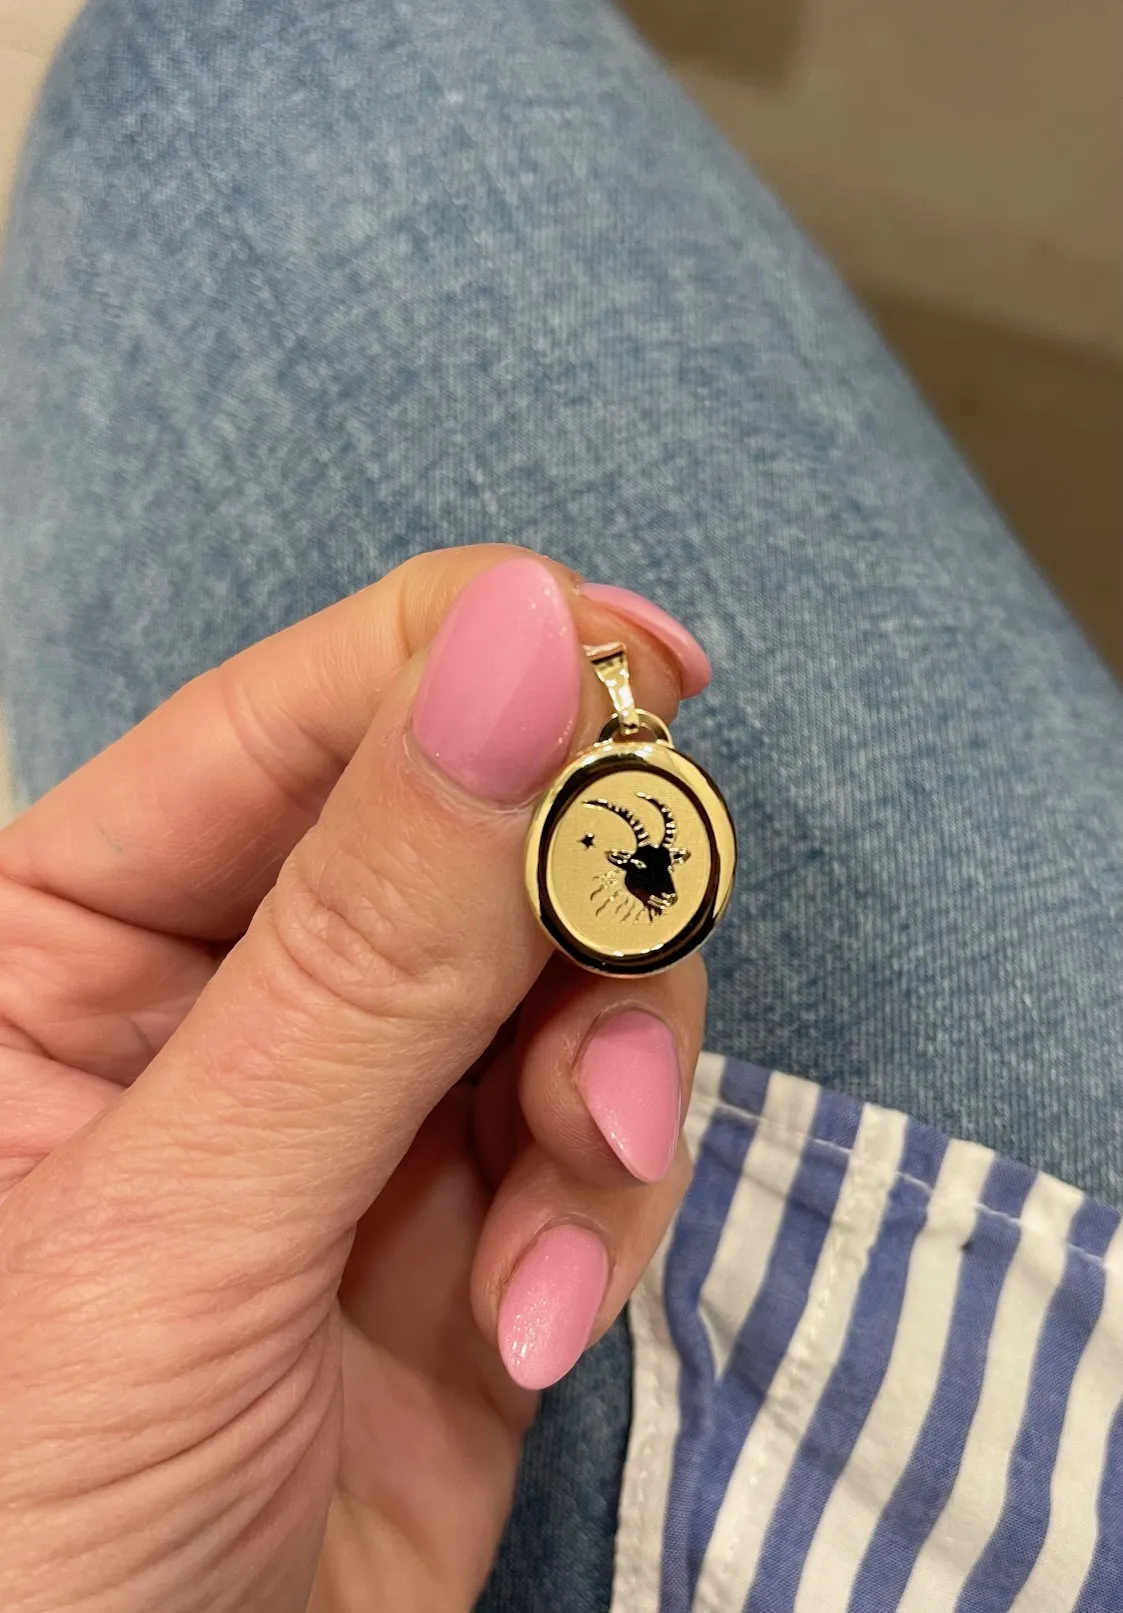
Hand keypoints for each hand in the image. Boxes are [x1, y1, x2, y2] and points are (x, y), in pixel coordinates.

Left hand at [0, 548, 706, 1612]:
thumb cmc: (20, 1540)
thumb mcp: (180, 1227)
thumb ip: (365, 949)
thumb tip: (519, 648)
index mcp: (62, 937)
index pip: (290, 719)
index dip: (471, 658)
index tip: (639, 663)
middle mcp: (217, 999)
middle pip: (462, 833)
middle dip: (570, 900)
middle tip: (634, 945)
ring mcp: (351, 1115)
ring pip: (558, 980)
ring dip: (605, 1071)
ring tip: (580, 1192)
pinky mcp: (462, 1233)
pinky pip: (589, 1139)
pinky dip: (603, 1209)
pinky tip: (542, 1325)